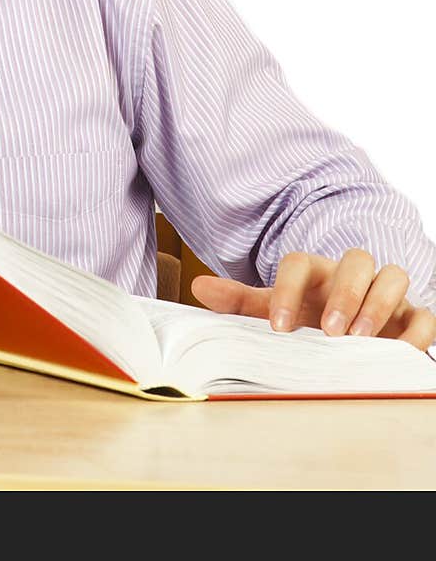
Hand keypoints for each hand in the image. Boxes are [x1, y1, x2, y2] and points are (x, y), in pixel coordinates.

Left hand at [190, 249, 435, 350]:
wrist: (351, 330)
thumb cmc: (311, 316)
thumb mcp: (277, 310)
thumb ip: (242, 302)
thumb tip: (199, 289)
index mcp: (315, 271)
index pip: (300, 262)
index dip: (288, 290)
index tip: (278, 328)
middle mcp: (352, 275)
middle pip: (356, 260)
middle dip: (344, 292)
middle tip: (330, 330)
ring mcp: (386, 294)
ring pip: (393, 276)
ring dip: (378, 304)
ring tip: (361, 339)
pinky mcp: (412, 317)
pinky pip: (425, 314)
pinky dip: (417, 331)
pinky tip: (400, 352)